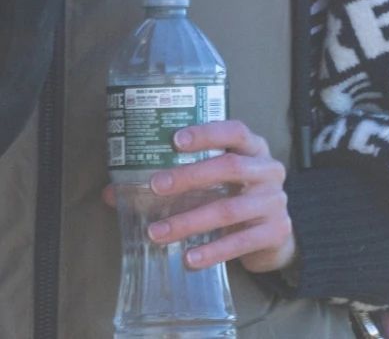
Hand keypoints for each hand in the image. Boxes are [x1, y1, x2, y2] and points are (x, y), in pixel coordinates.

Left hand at [100, 121, 296, 273]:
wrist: (274, 234)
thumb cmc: (233, 195)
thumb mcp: (212, 181)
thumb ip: (171, 181)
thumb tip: (112, 193)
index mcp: (253, 148)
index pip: (234, 131)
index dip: (206, 133)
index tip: (174, 140)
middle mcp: (268, 170)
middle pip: (228, 168)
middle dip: (189, 177)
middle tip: (156, 186)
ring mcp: (275, 202)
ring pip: (229, 209)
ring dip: (190, 221)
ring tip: (158, 233)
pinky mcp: (275, 233)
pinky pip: (240, 242)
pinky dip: (212, 250)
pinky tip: (189, 258)